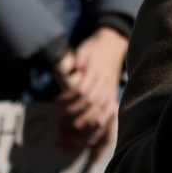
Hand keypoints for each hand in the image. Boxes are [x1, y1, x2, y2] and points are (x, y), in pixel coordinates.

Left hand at [56, 27, 128, 152]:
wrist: (113, 44)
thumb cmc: (95, 48)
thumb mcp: (86, 47)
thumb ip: (81, 57)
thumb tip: (77, 67)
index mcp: (96, 69)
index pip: (84, 87)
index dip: (70, 96)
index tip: (57, 101)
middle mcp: (105, 79)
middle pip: (93, 99)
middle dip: (80, 112)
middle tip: (68, 123)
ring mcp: (111, 85)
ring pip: (103, 105)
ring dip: (91, 117)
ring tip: (79, 128)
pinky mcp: (114, 90)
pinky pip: (111, 105)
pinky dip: (105, 116)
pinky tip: (98, 124)